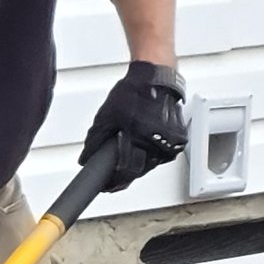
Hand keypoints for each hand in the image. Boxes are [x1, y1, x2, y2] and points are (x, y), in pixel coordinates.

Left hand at [83, 59, 188, 189]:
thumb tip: (85, 158)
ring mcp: (170, 141)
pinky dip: (151, 154)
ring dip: (139, 164)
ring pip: (151, 165)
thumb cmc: (134, 92)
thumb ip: (95, 139)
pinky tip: (144, 145)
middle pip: (139, 171)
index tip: (107, 186)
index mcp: (139, 134)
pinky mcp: (178, 140)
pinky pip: (161, 156)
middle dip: (125, 173)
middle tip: (114, 172)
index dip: (114, 182)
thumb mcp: (107, 115)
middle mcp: (157, 140)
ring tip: (130, 150)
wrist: (157, 77)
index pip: (126, 171)